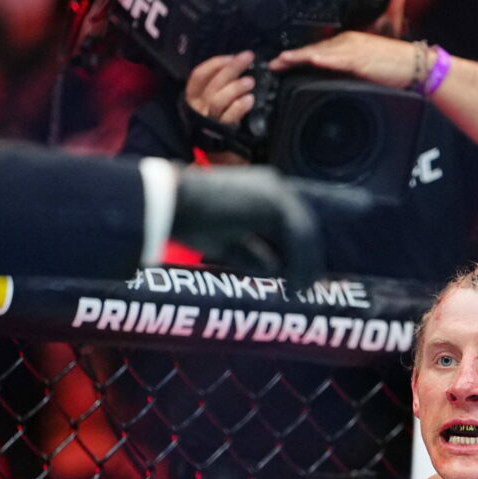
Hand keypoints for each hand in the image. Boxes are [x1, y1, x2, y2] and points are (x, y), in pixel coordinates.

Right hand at [170, 166, 329, 284]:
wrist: (171, 204)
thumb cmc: (189, 221)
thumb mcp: (229, 242)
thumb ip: (256, 253)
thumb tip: (278, 270)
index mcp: (262, 191)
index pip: (292, 224)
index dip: (299, 252)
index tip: (300, 277)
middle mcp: (274, 187)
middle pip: (303, 227)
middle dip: (307, 259)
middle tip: (304, 287)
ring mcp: (277, 192)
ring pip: (303, 234)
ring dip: (304, 265)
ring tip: (299, 291)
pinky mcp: (275, 203)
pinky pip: (297, 237)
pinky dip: (299, 263)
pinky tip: (294, 284)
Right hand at [185, 50, 257, 127]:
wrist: (220, 148)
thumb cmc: (219, 118)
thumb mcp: (213, 99)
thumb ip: (220, 83)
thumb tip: (237, 64)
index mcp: (194, 96)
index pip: (199, 75)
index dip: (214, 64)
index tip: (231, 57)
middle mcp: (199, 107)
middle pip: (213, 84)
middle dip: (231, 68)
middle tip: (247, 58)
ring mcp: (210, 120)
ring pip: (218, 100)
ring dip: (235, 88)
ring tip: (250, 81)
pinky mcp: (222, 132)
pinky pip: (229, 117)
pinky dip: (240, 106)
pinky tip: (250, 99)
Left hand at [269, 31, 414, 88]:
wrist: (415, 66)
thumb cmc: (394, 69)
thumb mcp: (365, 70)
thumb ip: (347, 73)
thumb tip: (331, 83)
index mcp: (347, 45)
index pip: (317, 50)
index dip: (298, 57)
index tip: (282, 64)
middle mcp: (347, 43)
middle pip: (314, 49)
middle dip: (293, 58)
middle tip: (273, 64)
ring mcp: (354, 49)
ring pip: (322, 51)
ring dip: (301, 56)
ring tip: (283, 61)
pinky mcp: (362, 58)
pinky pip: (340, 58)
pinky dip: (325, 59)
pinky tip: (313, 60)